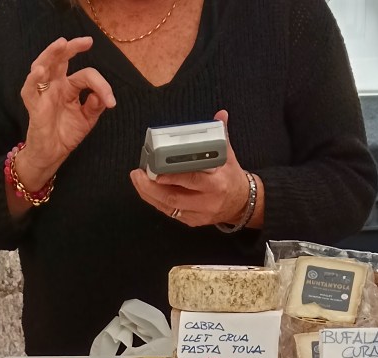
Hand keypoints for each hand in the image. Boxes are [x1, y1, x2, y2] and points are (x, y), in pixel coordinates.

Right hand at [18, 36, 115, 190]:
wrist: (52, 155)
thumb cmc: (66, 135)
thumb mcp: (86, 120)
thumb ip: (95, 106)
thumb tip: (102, 96)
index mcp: (69, 87)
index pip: (85, 76)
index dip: (100, 85)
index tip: (111, 102)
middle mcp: (55, 86)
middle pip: (60, 59)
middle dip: (72, 47)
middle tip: (86, 41)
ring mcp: (43, 94)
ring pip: (43, 66)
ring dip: (51, 54)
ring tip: (61, 44)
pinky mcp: (34, 106)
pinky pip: (30, 90)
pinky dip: (33, 79)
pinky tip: (40, 70)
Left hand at [130, 110, 254, 226]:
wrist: (240, 204)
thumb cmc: (231, 177)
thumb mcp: (229, 157)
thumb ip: (221, 136)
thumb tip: (220, 115)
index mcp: (217, 184)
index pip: (191, 180)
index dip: (171, 177)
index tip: (155, 169)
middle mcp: (207, 202)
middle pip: (174, 198)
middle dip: (151, 187)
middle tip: (137, 174)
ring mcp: (198, 215)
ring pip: (168, 208)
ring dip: (149, 195)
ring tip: (137, 180)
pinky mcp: (191, 221)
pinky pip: (169, 213)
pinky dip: (156, 201)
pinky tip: (146, 191)